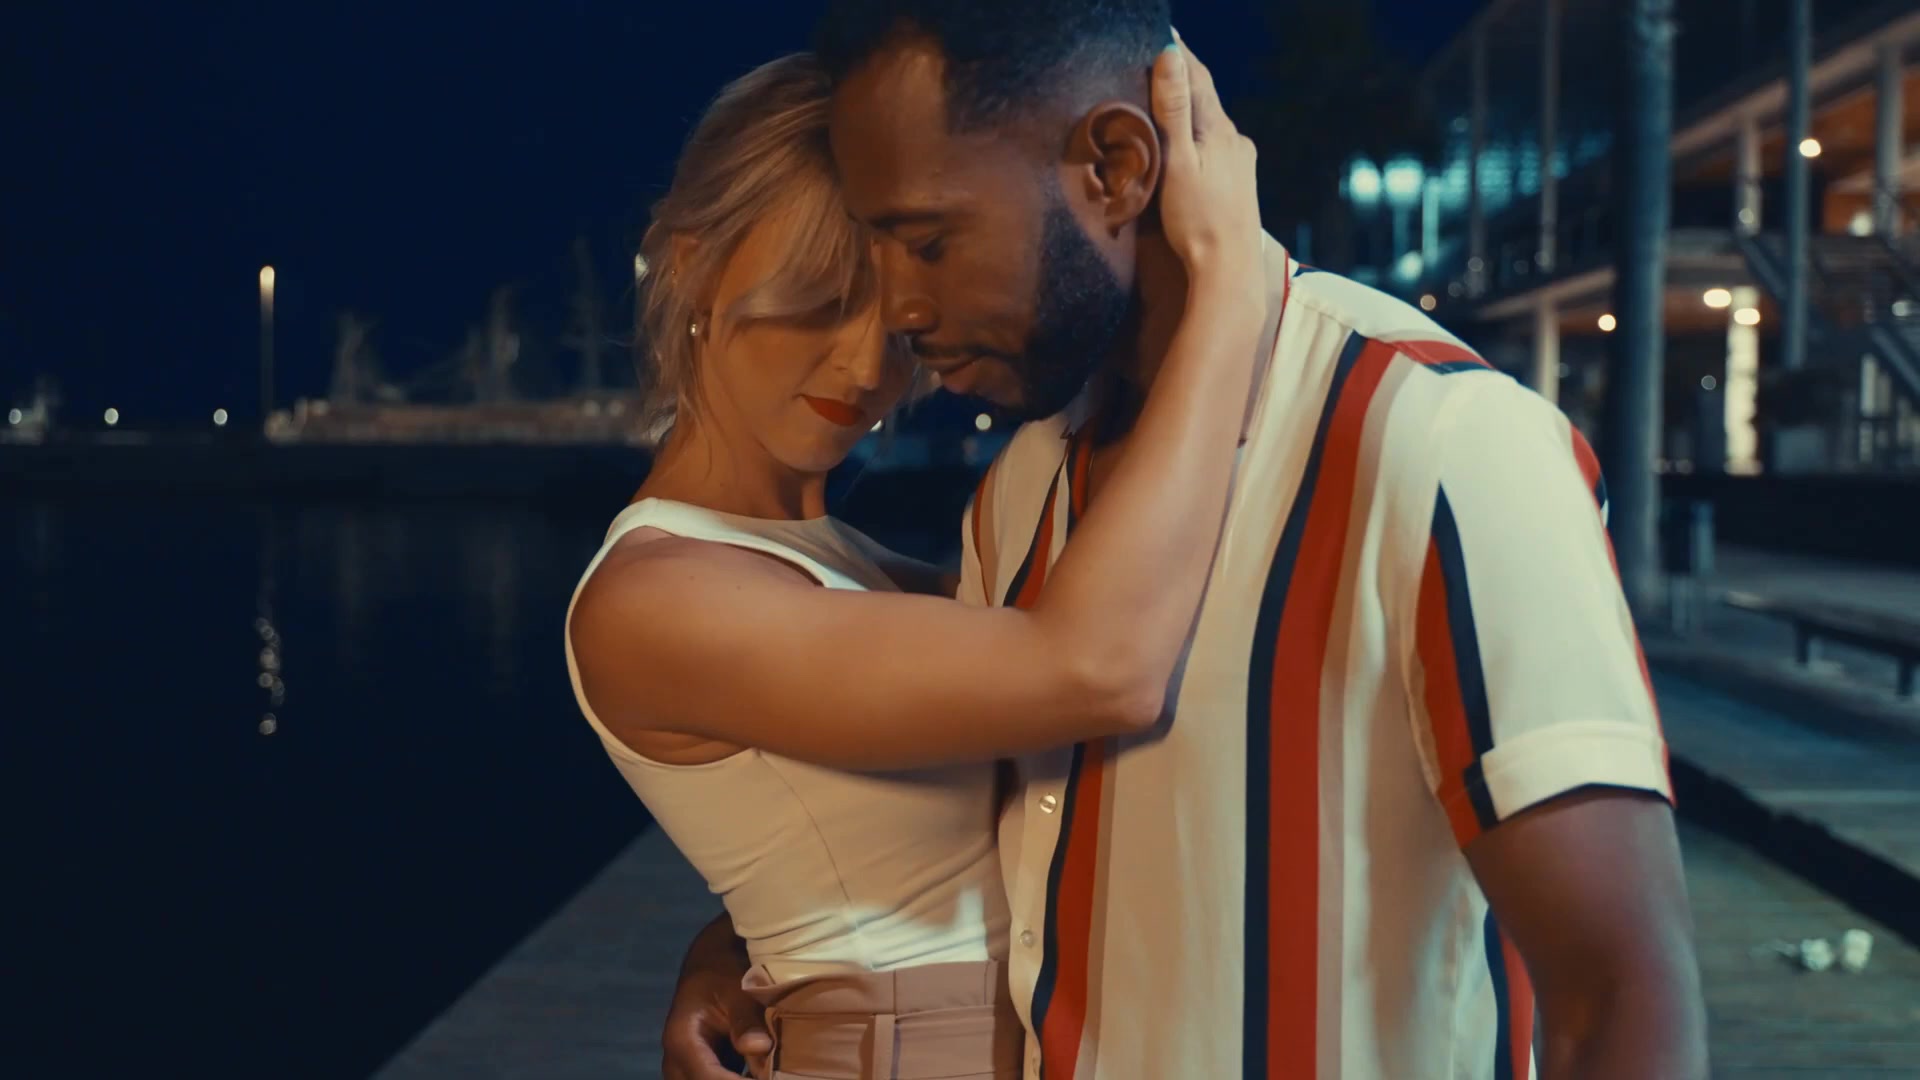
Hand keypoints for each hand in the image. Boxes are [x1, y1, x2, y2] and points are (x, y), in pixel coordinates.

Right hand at [661, 968, 771, 1079]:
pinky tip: (766, 1073)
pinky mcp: (701, 1070)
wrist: (710, 961)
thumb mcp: (736, 989)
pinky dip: (737, 1079)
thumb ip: (746, 1020)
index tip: (772, 1079)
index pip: (709, 1079)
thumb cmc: (722, 971)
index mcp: (682, 1041)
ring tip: (772, 1071)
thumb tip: (761, 1048)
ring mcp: (686, 1069)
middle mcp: (677, 1062)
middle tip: (776, 1075)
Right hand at [1151, 35, 1262, 284]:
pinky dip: (1197, 131)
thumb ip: (1174, 110)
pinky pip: (1214, 143)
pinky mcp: (1238, 181)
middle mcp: (1235, 139)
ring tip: (1166, 95)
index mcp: (1219, 129)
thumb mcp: (1178, 161)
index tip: (1162, 31)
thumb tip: (1170, 57)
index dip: (1179, 52)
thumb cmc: (1198, 220)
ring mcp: (1240, 161)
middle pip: (1206, 97)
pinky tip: (1187, 140)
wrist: (1228, 270)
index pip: (1197, 76)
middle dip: (1182, 76)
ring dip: (1190, 105)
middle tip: (1155, 58)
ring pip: (1210, 121)